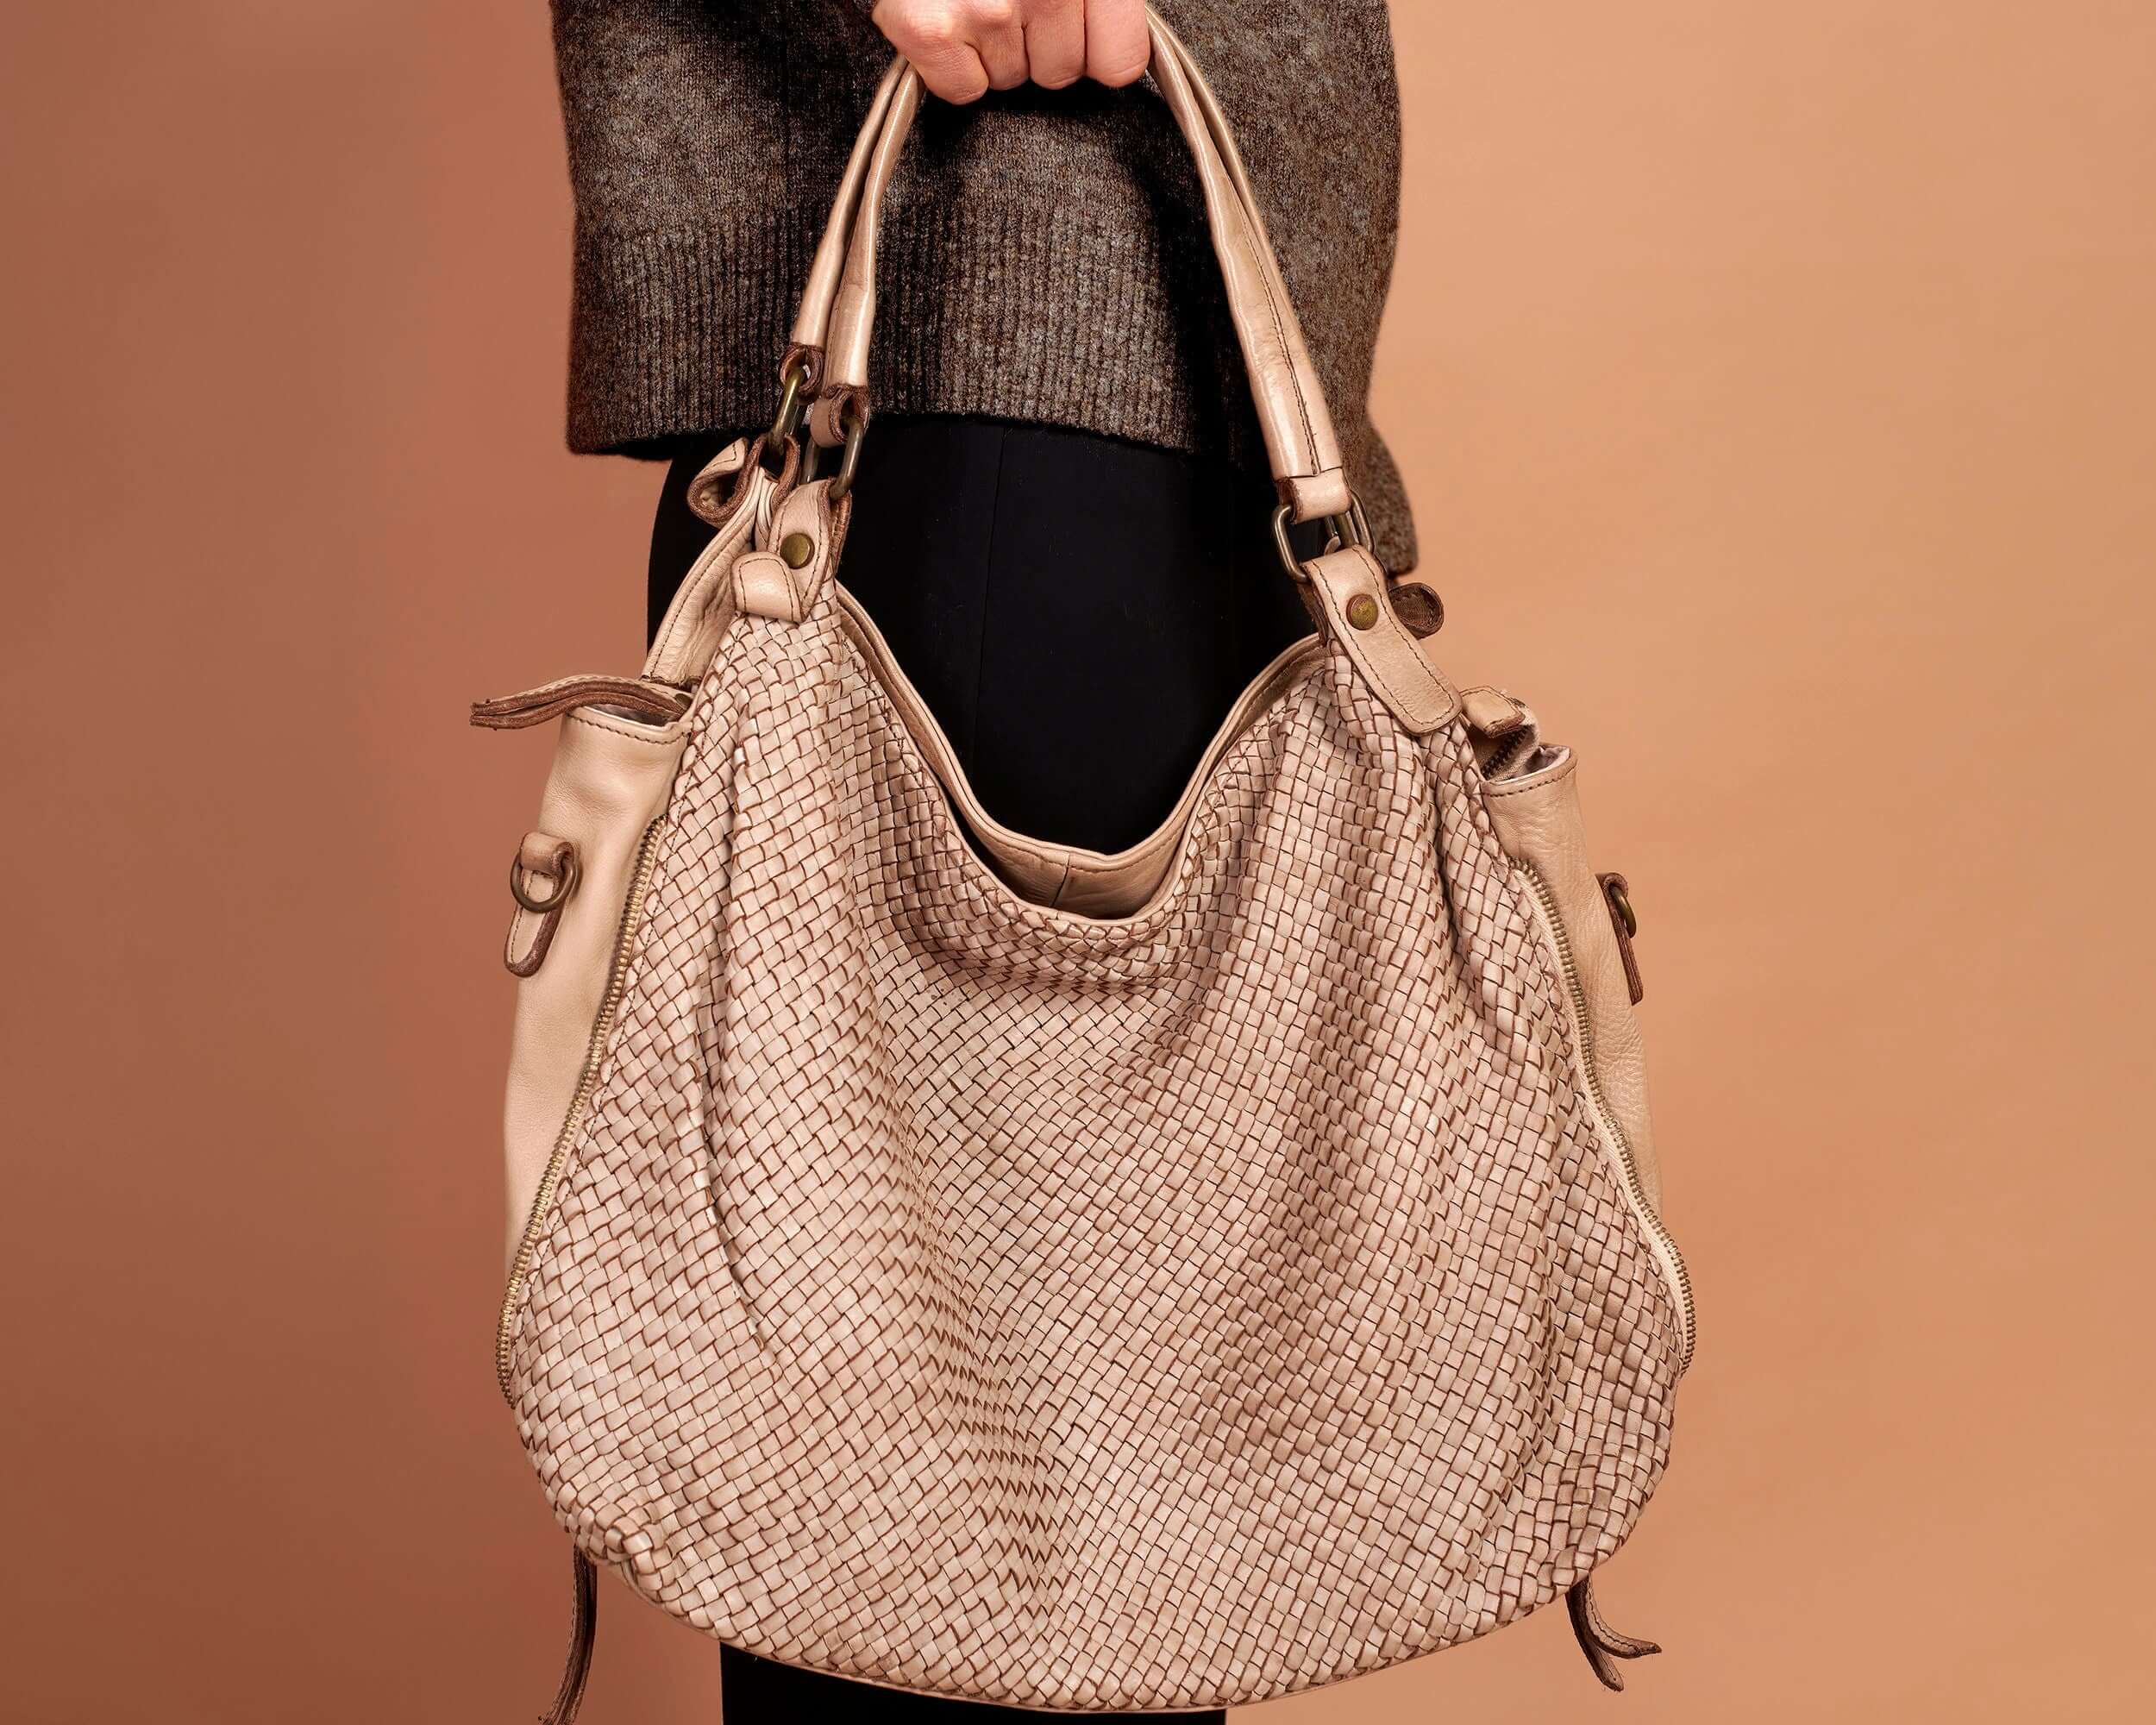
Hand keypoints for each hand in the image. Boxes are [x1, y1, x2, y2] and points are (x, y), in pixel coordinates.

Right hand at [869, 1, 1150, 104]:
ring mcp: (987, 10)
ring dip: (993, 49)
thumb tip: (1115, 58)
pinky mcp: (931, 30)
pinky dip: (951, 64)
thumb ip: (1101, 1)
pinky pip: (963, 89)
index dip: (1094, 51)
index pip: (1120, 63)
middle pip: (1060, 74)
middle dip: (1037, 44)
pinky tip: (945, 18)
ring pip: (1010, 80)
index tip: (1075, 26)